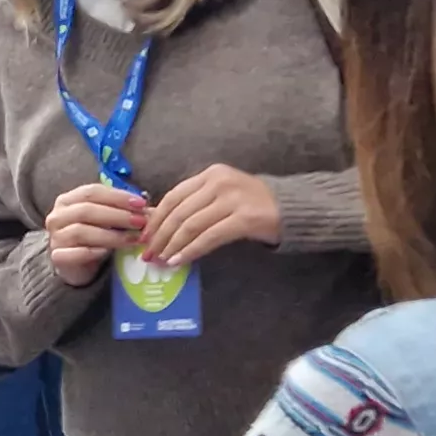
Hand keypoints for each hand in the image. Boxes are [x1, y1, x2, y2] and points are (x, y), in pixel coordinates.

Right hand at [42, 182, 148, 286]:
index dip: (117, 196)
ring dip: (111, 235)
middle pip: (87, 210)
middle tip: (140, 222)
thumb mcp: (106, 220)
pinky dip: (93, 252)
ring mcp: (55, 237)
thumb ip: (123, 211)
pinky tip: (108, 253)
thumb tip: (149, 209)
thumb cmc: (93, 237)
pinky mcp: (57, 258)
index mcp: (67, 200)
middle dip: (117, 215)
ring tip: (133, 239)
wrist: (74, 265)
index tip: (141, 204)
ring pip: (81, 231)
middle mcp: (57, 216)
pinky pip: (76, 253)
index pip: (92, 192)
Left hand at [138, 164, 283, 267]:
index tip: (143, 237)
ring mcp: (233, 199)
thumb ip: (193, 205)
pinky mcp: (245, 218)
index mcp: (210, 175)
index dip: (155, 219)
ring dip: (172, 245)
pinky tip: (180, 260)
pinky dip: (191, 250)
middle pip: (179, 212)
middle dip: (160, 236)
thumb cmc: (251, 205)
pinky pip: (210, 237)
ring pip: (191, 225)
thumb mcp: (220, 196)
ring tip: (162, 260)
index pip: (173, 196)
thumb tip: (157, 223)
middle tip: (148, 254)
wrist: (292, 208)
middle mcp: (219, 182)